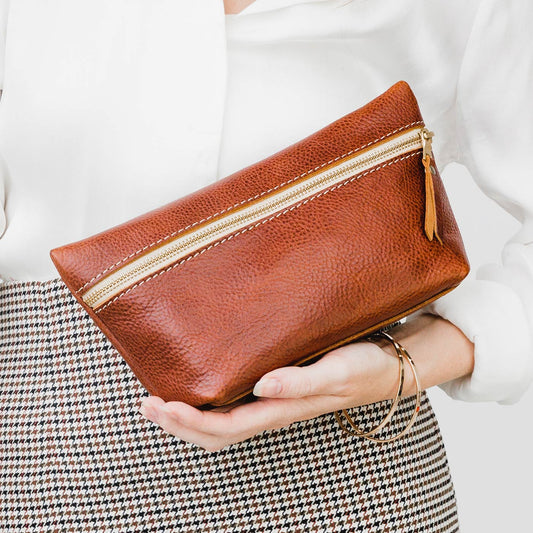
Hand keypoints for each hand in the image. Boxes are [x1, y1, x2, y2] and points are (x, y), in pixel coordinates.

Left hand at [139, 340, 402, 451]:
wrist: (382, 368)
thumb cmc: (361, 369)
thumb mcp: (334, 372)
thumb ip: (299, 381)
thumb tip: (261, 385)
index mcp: (280, 410)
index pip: (225, 427)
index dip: (190, 421)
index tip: (160, 406)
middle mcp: (271, 411)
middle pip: (215, 433)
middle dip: (178, 424)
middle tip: (146, 406)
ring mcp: (272, 404)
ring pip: (221, 423)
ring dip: (188, 417)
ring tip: (160, 402)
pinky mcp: (276, 391)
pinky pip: (234, 406)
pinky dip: (207, 404)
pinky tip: (199, 389)